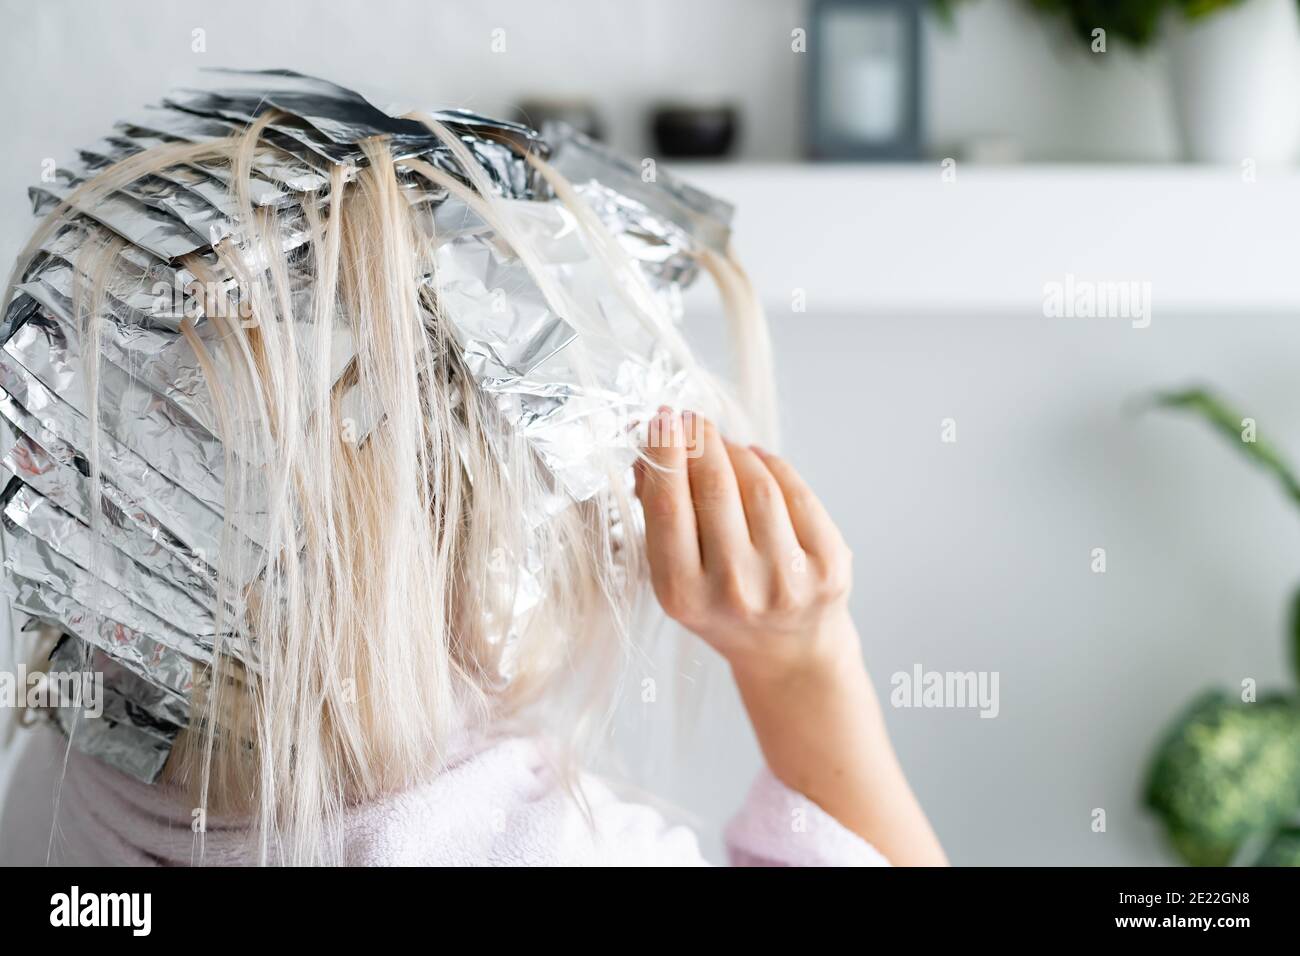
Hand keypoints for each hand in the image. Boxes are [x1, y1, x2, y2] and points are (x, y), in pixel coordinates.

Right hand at [635, 407, 946, 864]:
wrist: (788, 653)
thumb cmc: (721, 604)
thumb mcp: (677, 576)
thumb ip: (660, 518)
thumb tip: (651, 451)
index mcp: (685, 595)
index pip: (669, 507)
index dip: (665, 454)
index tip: (662, 419)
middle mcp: (736, 590)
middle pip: (714, 487)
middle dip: (700, 442)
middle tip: (691, 420)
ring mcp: (787, 580)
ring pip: (758, 483)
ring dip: (736, 452)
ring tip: (722, 445)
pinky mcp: (828, 567)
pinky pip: (796, 493)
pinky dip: (773, 465)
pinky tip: (757, 460)